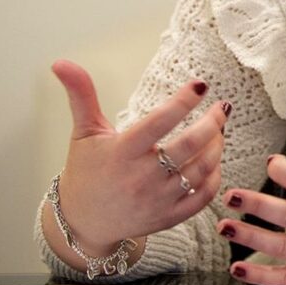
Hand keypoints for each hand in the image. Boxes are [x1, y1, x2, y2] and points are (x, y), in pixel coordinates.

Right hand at [44, 60, 230, 264]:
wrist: (83, 221)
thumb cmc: (86, 170)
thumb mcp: (84, 132)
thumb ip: (81, 95)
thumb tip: (61, 63)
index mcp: (122, 151)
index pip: (159, 121)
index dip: (183, 101)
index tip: (201, 84)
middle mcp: (141, 177)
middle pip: (189, 145)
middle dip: (213, 123)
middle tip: (223, 107)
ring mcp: (157, 199)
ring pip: (201, 169)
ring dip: (217, 146)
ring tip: (220, 129)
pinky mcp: (167, 217)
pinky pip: (202, 197)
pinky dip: (215, 177)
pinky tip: (214, 159)